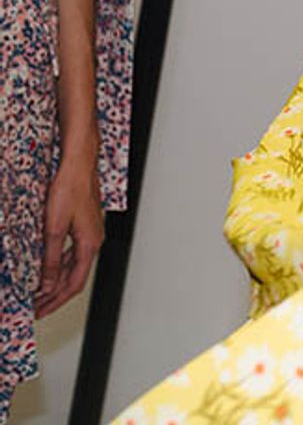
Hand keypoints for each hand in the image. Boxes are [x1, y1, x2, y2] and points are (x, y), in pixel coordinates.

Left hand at [36, 149, 101, 316]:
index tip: (39, 311)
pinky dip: (59, 266)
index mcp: (89, 244)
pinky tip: (48, 268)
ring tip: (40, 293)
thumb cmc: (70, 189)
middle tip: (37, 307)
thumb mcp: (54, 228)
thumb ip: (51, 259)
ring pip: (74, 266)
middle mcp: (93, 241)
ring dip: (57, 282)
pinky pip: (72, 253)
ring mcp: (90, 233)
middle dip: (55, 296)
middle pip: (75, 278)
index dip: (55, 301)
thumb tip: (47, 283)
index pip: (73, 284)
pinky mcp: (83, 225)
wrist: (78, 164)